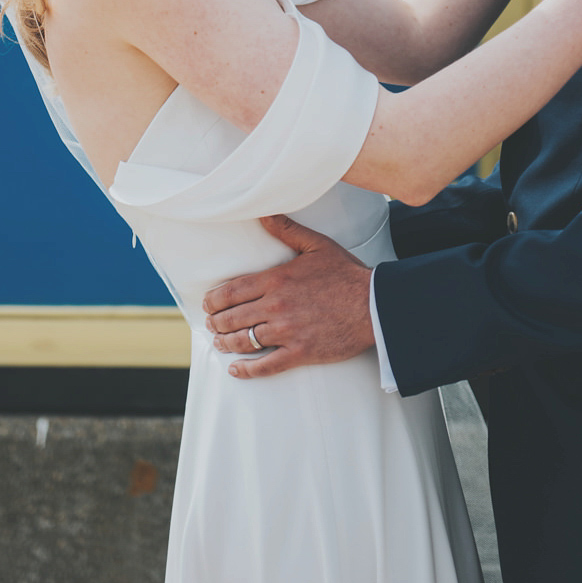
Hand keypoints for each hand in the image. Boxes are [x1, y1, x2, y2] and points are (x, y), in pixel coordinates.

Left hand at [202, 214, 373, 378]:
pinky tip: (236, 370)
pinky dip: (247, 370)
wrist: (374, 305)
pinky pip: (265, 366)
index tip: (208, 304)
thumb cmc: (346, 273)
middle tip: (210, 325)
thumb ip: (286, 229)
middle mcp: (275, 306)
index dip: (214, 300)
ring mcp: (286, 332)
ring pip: (244, 341)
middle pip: (232, 318)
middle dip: (216, 322)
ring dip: (226, 343)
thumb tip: (263, 212)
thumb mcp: (316, 245)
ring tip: (219, 343)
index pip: (232, 291)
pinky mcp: (299, 353)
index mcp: (276, 280)